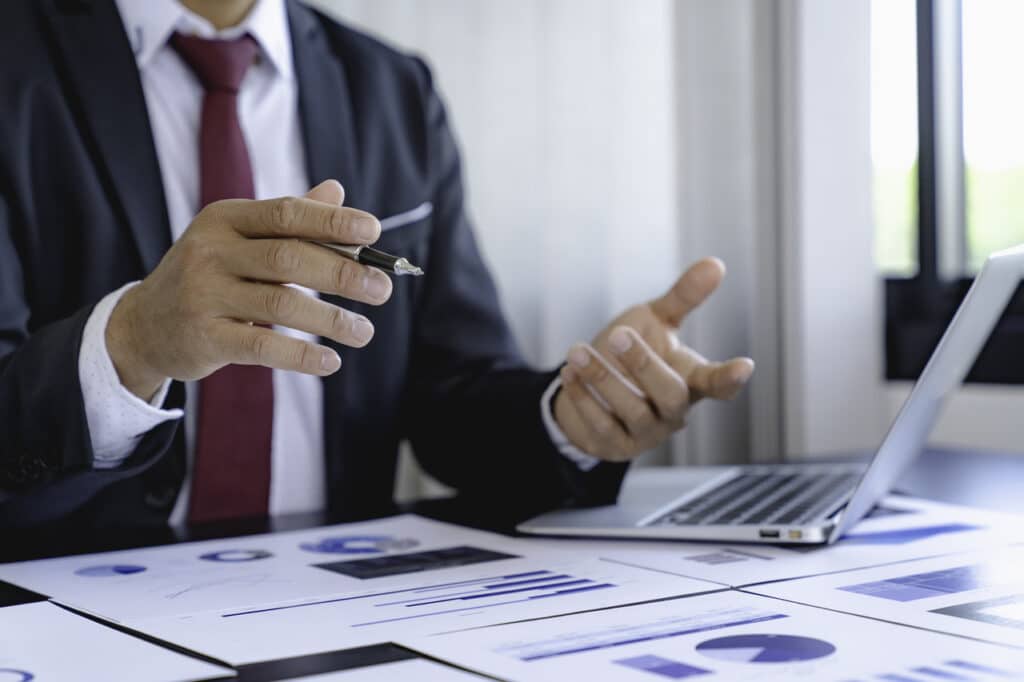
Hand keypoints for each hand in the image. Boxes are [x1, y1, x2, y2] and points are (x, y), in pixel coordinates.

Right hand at [106, 180, 392, 399]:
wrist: (145, 325)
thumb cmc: (210, 276)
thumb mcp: (240, 240)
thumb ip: (289, 220)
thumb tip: (338, 191)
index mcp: (225, 219)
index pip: (286, 213)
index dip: (332, 221)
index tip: (374, 231)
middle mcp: (211, 252)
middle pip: (289, 258)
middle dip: (343, 273)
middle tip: (382, 290)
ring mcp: (204, 295)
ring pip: (281, 304)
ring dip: (332, 319)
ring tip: (365, 332)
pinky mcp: (204, 338)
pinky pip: (263, 347)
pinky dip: (302, 356)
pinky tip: (331, 362)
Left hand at [553, 257, 753, 461]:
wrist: (588, 390)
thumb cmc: (628, 355)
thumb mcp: (653, 321)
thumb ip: (682, 297)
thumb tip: (716, 264)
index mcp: (690, 380)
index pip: (716, 384)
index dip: (729, 377)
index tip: (744, 366)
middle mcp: (673, 411)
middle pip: (671, 395)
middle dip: (645, 365)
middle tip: (619, 335)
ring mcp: (646, 432)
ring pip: (633, 411)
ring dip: (603, 379)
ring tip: (577, 351)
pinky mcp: (616, 445)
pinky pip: (602, 425)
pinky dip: (583, 398)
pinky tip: (569, 372)